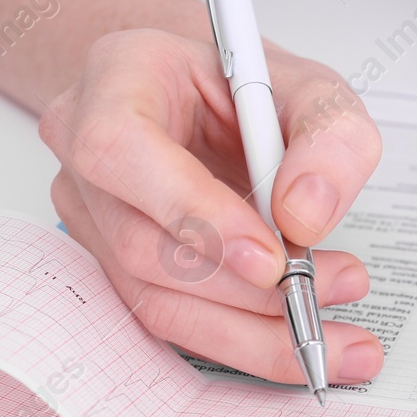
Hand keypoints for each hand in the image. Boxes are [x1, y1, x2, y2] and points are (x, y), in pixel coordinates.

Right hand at [38, 28, 384, 383]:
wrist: (211, 103)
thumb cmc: (246, 87)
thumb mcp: (311, 87)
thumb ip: (327, 134)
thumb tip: (306, 214)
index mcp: (117, 78)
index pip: (121, 150)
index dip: (192, 213)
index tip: (270, 259)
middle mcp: (86, 153)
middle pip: (141, 245)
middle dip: (245, 290)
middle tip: (330, 291)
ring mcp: (91, 217)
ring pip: (154, 299)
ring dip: (250, 328)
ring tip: (331, 325)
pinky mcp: (113, 268)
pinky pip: (171, 319)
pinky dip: (239, 338)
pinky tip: (295, 337)